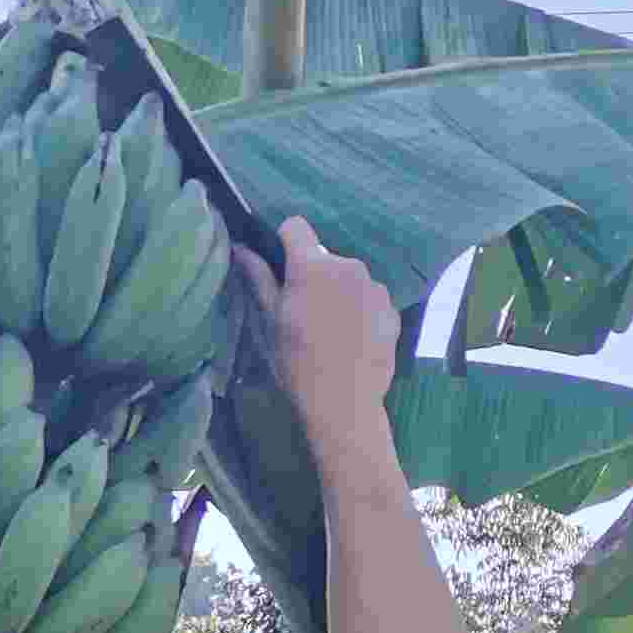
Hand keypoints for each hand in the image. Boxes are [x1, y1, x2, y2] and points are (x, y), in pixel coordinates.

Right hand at [235, 217, 396, 448]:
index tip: (281, 269)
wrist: (345, 405)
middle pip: (323, 256)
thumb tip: (242, 248)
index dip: (284, 242)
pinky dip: (359, 310)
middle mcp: (348, 266)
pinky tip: (352, 341)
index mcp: (313, 266)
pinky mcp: (391, 308)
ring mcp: (374, 286)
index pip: (295, 226)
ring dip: (337, 293)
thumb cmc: (297, 364)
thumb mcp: (270, 323)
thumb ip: (259, 279)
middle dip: (312, 275)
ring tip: (330, 332)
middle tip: (303, 314)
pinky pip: (369, 297)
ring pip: (348, 277)